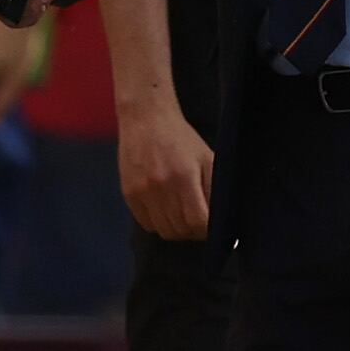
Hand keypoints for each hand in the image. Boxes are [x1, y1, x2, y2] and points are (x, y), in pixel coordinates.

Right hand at [117, 95, 213, 240]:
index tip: (211, 225)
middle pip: (181, 230)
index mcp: (184, 177)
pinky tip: (165, 210)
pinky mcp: (129, 194)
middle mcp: (161, 187)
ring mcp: (142, 192)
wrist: (146, 119)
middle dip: (193, 231)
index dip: (207, 229)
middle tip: (197, 220)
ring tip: (181, 216)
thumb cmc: (180, 138)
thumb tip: (220, 218)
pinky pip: (147, 224)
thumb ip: (214, 188)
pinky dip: (159, 223)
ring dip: (177, 229)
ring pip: (164, 231)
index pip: (198, 221)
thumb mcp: (206, 158)